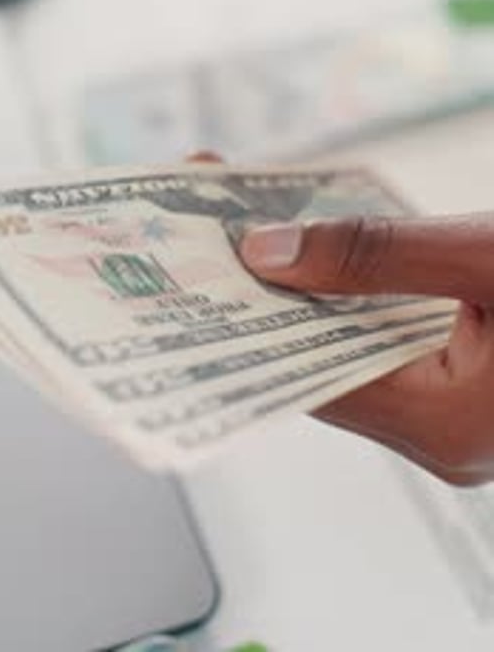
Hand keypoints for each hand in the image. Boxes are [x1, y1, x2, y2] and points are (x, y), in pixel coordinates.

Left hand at [240, 215, 493, 485]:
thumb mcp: (483, 258)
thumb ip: (377, 256)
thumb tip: (273, 254)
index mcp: (444, 425)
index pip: (310, 377)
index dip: (258, 317)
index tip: (213, 268)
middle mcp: (445, 440)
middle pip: (329, 368)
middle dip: (281, 300)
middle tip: (229, 240)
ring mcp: (458, 423)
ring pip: (359, 361)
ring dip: (320, 302)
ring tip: (271, 241)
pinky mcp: (468, 397)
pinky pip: (393, 358)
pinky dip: (362, 313)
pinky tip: (338, 265)